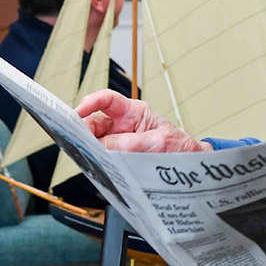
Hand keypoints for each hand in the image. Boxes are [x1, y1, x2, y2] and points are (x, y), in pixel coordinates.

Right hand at [76, 89, 210, 152]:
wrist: (189, 164)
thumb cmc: (178, 146)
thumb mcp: (158, 142)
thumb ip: (131, 144)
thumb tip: (103, 147)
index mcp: (134, 112)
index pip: (107, 100)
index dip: (90, 103)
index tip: (77, 113)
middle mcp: (122, 125)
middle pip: (93, 122)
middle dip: (83, 130)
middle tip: (77, 141)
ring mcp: (118, 142)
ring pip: (94, 142)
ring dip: (88, 148)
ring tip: (84, 155)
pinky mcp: (116, 157)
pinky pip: (100, 157)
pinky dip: (95, 161)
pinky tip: (94, 165)